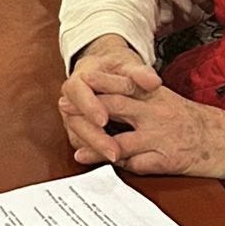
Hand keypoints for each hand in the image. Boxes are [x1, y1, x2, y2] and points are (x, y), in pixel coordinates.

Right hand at [58, 36, 161, 163]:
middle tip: (113, 150)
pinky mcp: (81, 133)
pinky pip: (85, 146)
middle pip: (75, 121)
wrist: (109, 74)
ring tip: (117, 157)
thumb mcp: (129, 66)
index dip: (89, 106)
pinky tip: (116, 159)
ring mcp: (74, 119)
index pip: (77, 92)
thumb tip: (153, 82)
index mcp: (78, 80)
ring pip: (79, 137)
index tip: (104, 119)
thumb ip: (141, 73)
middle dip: (94, 137)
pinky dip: (98, 154)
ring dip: (97, 149)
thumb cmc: (117, 69)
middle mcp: (71, 101)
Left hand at [68, 77, 224, 184]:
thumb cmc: (200, 124)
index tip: (78, 82)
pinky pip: (137, 164)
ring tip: (78, 148)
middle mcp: (157, 113)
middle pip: (114, 108)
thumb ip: (146, 100)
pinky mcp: (168, 160)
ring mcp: (161, 138)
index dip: (98, 83)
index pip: (123, 84)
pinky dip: (119, 166)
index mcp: (158, 96)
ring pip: (119, 141)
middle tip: (65, 110)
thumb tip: (117, 99)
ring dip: (96, 145)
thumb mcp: (172, 103)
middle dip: (86, 110)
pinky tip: (106, 166)